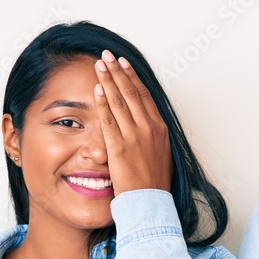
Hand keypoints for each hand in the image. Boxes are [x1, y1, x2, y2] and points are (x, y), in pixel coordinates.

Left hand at [93, 50, 173, 194]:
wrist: (150, 204)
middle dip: (118, 71)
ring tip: (99, 64)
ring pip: (120, 101)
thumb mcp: (160, 156)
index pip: (145, 96)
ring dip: (109, 80)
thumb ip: (151, 139)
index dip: (133, 78)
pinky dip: (103, 103)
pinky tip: (97, 89)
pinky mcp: (120, 147)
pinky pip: (110, 120)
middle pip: (132, 92)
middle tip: (108, 55)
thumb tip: (144, 129)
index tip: (124, 64)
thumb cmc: (153, 184)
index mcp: (160, 129)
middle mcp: (150, 129)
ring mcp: (135, 137)